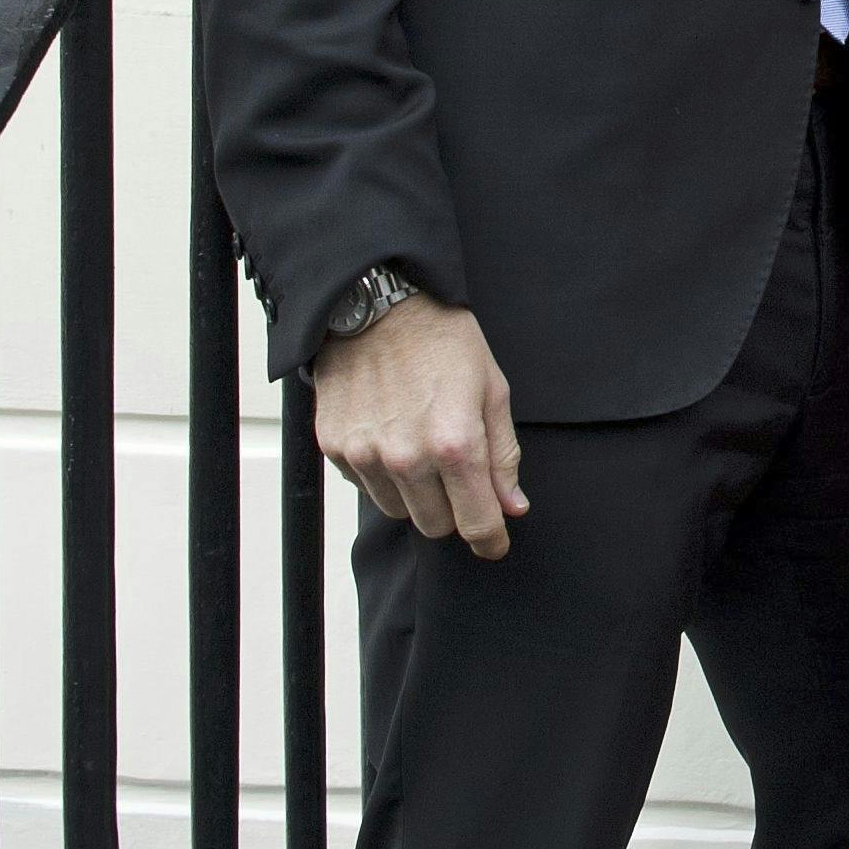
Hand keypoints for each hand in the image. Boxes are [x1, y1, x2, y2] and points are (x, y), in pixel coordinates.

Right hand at [315, 298, 525, 558]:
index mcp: (455, 444)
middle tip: (457, 475)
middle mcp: (407, 457)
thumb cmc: (443, 341)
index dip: (491, 539)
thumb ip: (503, 456)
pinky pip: (366, 487)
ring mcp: (366, 454)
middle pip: (436, 526)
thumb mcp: (492, 391)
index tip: (494, 543)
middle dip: (454, 510)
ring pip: (398, 511)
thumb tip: (512, 507)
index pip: (476, 523)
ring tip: (421, 447)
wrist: (378, 304)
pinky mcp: (336, 447)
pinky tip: (391, 435)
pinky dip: (382, 475)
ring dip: (415, 494)